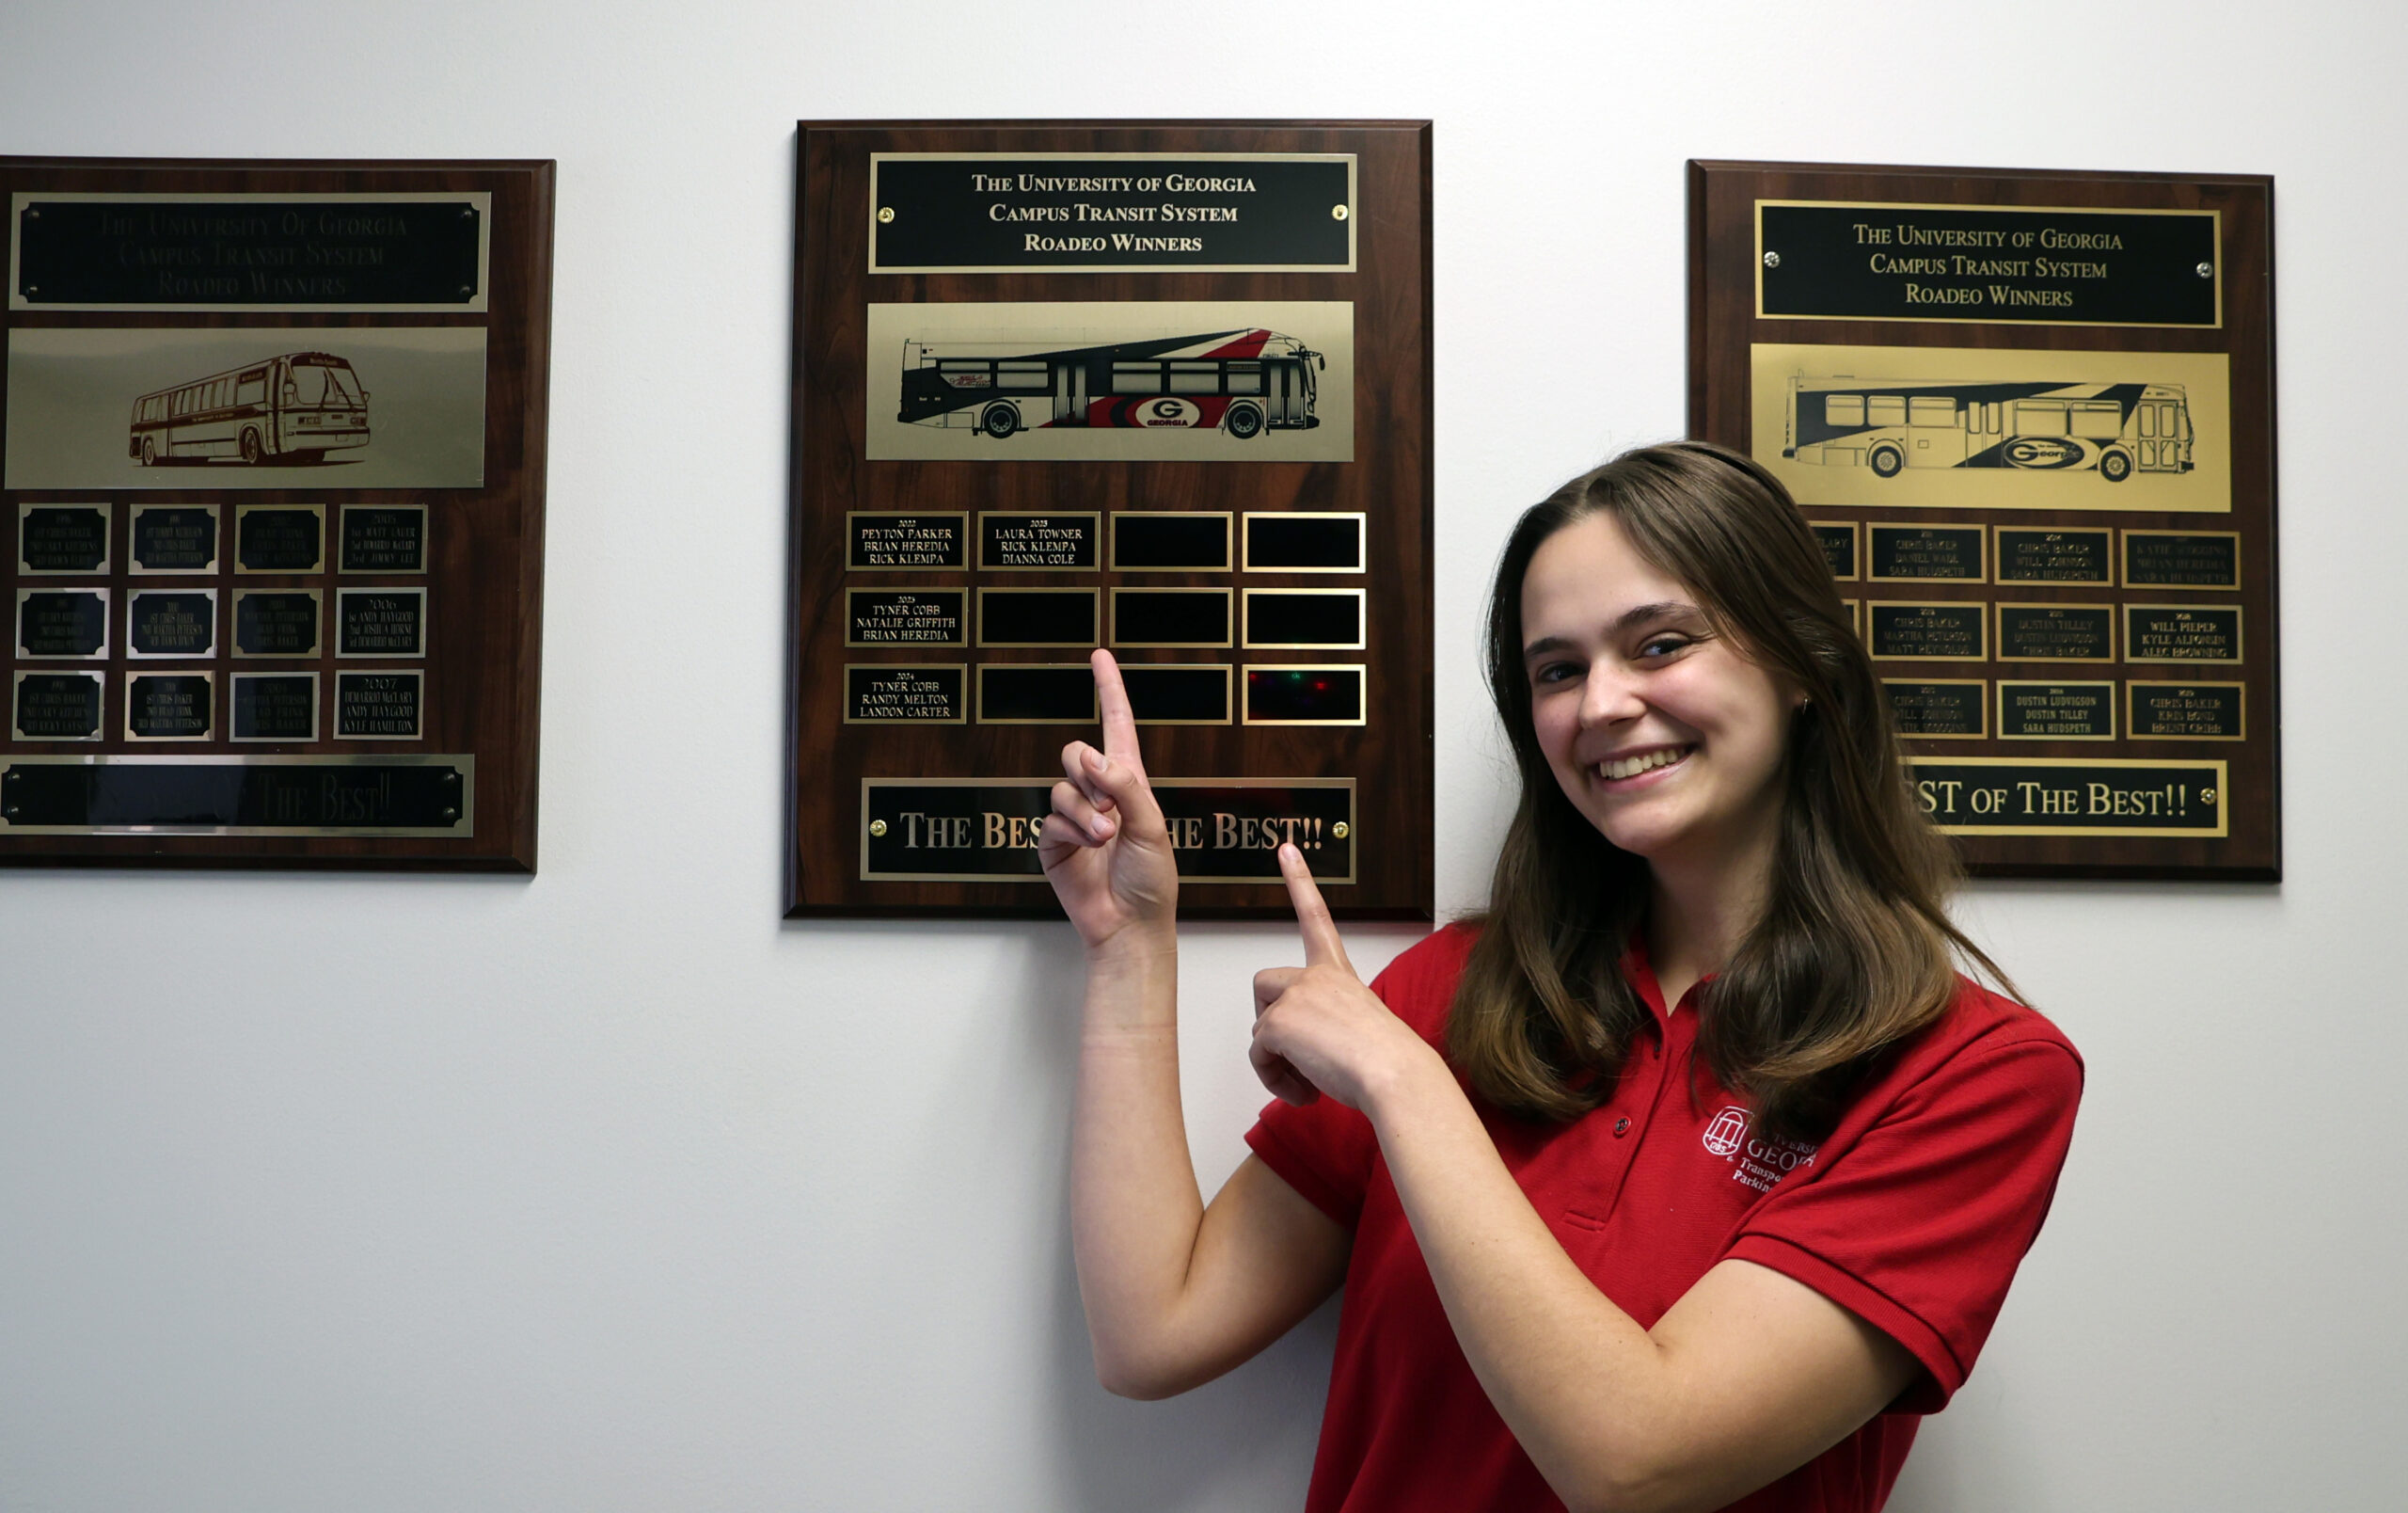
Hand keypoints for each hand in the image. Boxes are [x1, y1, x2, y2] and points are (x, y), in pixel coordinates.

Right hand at [1040, 649, 1177, 956]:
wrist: (1130, 925)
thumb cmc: (1152, 880)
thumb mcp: (1152, 826)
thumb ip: (1124, 785)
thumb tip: (1091, 756)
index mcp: (1131, 784)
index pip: (1118, 726)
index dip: (1110, 690)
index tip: (1101, 656)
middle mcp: (1101, 796)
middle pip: (1076, 752)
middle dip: (1088, 769)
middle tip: (1110, 800)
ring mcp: (1075, 819)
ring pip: (1062, 788)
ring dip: (1084, 810)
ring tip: (1105, 836)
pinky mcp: (1054, 844)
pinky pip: (1051, 818)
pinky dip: (1070, 830)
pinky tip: (1086, 848)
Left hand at [1250, 844, 1437, 1110]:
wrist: (1394, 1073)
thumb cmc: (1387, 1061)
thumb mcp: (1360, 1028)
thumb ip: (1328, 1025)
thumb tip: (1305, 1051)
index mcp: (1339, 972)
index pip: (1315, 917)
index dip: (1300, 881)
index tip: (1287, 849)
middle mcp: (1316, 975)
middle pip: (1264, 984)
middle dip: (1268, 1018)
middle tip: (1295, 1053)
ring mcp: (1295, 995)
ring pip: (1259, 1027)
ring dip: (1276, 1059)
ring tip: (1309, 1079)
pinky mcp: (1276, 1021)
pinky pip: (1257, 1054)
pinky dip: (1273, 1078)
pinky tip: (1304, 1090)